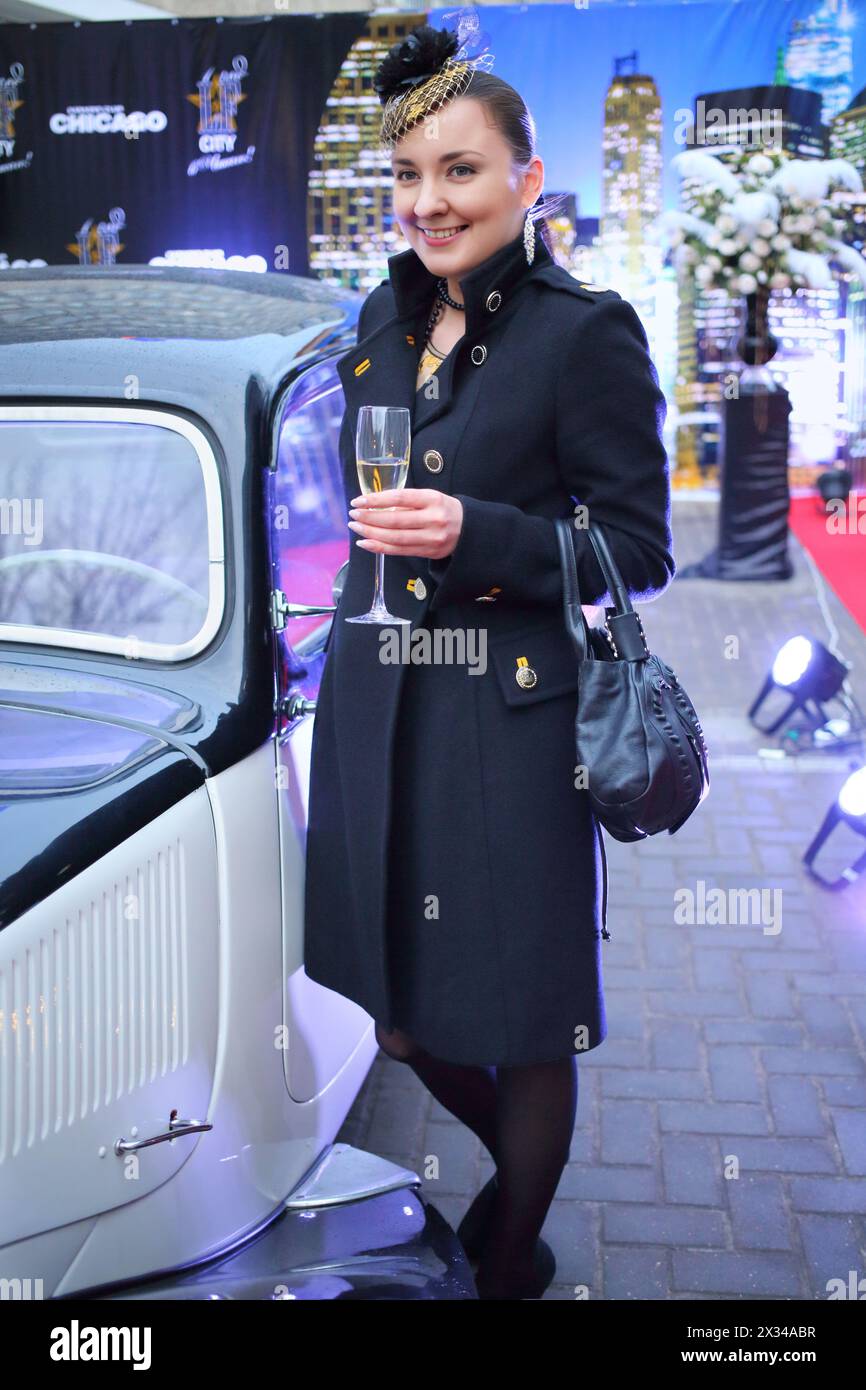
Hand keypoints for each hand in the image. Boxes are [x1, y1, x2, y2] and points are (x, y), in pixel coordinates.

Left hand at [347, 488, 463, 558]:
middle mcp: (433, 519)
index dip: (376, 500)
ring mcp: (431, 538)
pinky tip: (366, 542)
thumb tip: (375, 506)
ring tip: (355, 527)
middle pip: (395, 520)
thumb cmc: (444, 510)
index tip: (359, 500)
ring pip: (395, 538)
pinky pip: (399, 551)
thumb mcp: (430, 497)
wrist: (470, 530)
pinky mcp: (428, 552)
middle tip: (353, 514)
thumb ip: (407, 501)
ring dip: (371, 533)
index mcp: (433, 500)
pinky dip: (380, 547)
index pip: (399, 498)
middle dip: (369, 517)